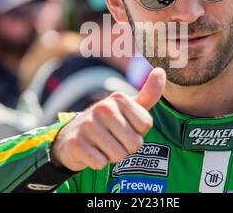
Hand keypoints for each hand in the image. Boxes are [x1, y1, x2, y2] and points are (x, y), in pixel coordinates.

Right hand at [50, 68, 165, 171]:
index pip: (145, 126)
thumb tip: (160, 70)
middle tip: (113, 139)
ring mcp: (88, 125)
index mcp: (118, 98)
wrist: (72, 136)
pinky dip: (98, 163)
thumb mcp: (129, 107)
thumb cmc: (108, 123)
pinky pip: (100, 163)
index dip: (138, 132)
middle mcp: (103, 108)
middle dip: (126, 147)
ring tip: (102, 145)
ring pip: (118, 155)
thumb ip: (148, 93)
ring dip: (112, 156)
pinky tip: (91, 152)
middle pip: (135, 144)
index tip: (125, 127)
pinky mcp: (76, 143)